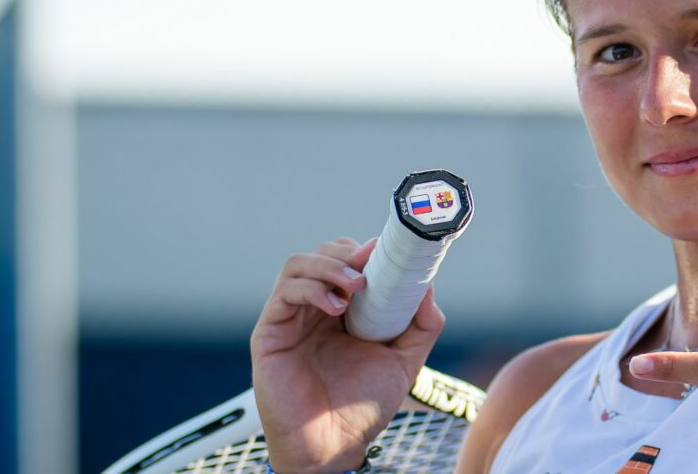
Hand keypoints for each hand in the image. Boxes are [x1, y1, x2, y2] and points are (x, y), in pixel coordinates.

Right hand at [251, 237, 444, 473]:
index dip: (367, 251)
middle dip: (348, 253)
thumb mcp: (405, 361)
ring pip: (299, 264)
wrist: (333, 446)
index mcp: (345, 310)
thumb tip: (427, 287)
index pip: (350, 260)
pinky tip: (336, 306)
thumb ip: (422, 325)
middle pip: (324, 253)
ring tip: (356, 285)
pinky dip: (312, 288)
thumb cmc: (363, 406)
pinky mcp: (270, 332)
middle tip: (370, 269)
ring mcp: (291, 317)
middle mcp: (315, 308)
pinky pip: (285, 292)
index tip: (388, 252)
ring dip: (330, 265)